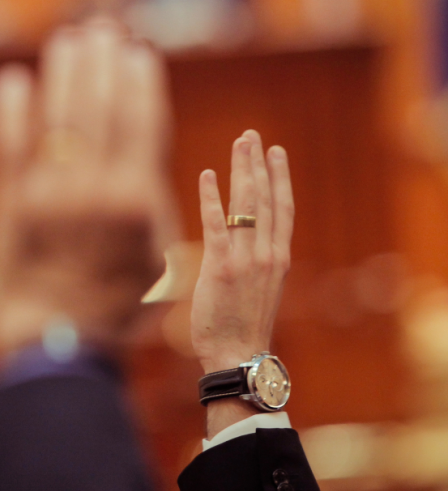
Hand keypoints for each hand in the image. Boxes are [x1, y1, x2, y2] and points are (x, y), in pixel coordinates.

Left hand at [0, 20, 178, 355]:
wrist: (55, 342)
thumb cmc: (117, 305)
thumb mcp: (159, 259)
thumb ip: (153, 202)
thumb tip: (140, 151)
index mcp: (135, 199)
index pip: (140, 120)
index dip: (138, 80)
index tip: (138, 53)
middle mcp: (91, 188)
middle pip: (98, 106)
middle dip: (102, 60)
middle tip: (102, 30)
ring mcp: (46, 192)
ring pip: (56, 115)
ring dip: (62, 71)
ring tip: (68, 41)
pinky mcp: (9, 202)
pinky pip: (8, 144)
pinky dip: (10, 109)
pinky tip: (14, 80)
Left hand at [189, 130, 293, 432]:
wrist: (237, 354)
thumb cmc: (242, 326)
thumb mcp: (258, 289)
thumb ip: (251, 262)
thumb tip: (236, 243)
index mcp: (279, 258)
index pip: (282, 209)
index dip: (279, 178)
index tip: (276, 153)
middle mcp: (267, 254)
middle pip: (265, 198)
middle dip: (258, 163)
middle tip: (252, 136)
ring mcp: (246, 259)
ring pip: (246, 204)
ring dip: (242, 170)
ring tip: (239, 144)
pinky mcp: (221, 266)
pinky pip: (216, 224)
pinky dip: (212, 197)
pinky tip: (208, 174)